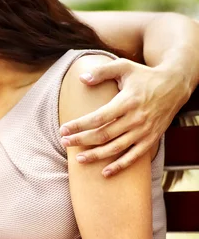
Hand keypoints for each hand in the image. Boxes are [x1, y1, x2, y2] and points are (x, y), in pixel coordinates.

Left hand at [59, 59, 189, 176]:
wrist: (175, 85)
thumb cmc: (145, 76)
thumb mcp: (124, 67)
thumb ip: (102, 71)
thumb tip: (82, 78)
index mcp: (127, 102)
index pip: (98, 117)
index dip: (79, 125)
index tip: (63, 129)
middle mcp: (136, 118)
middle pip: (104, 134)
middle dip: (82, 140)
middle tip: (64, 143)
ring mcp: (144, 131)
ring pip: (116, 148)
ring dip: (96, 155)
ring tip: (78, 159)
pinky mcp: (151, 139)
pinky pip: (134, 156)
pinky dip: (120, 165)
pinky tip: (105, 172)